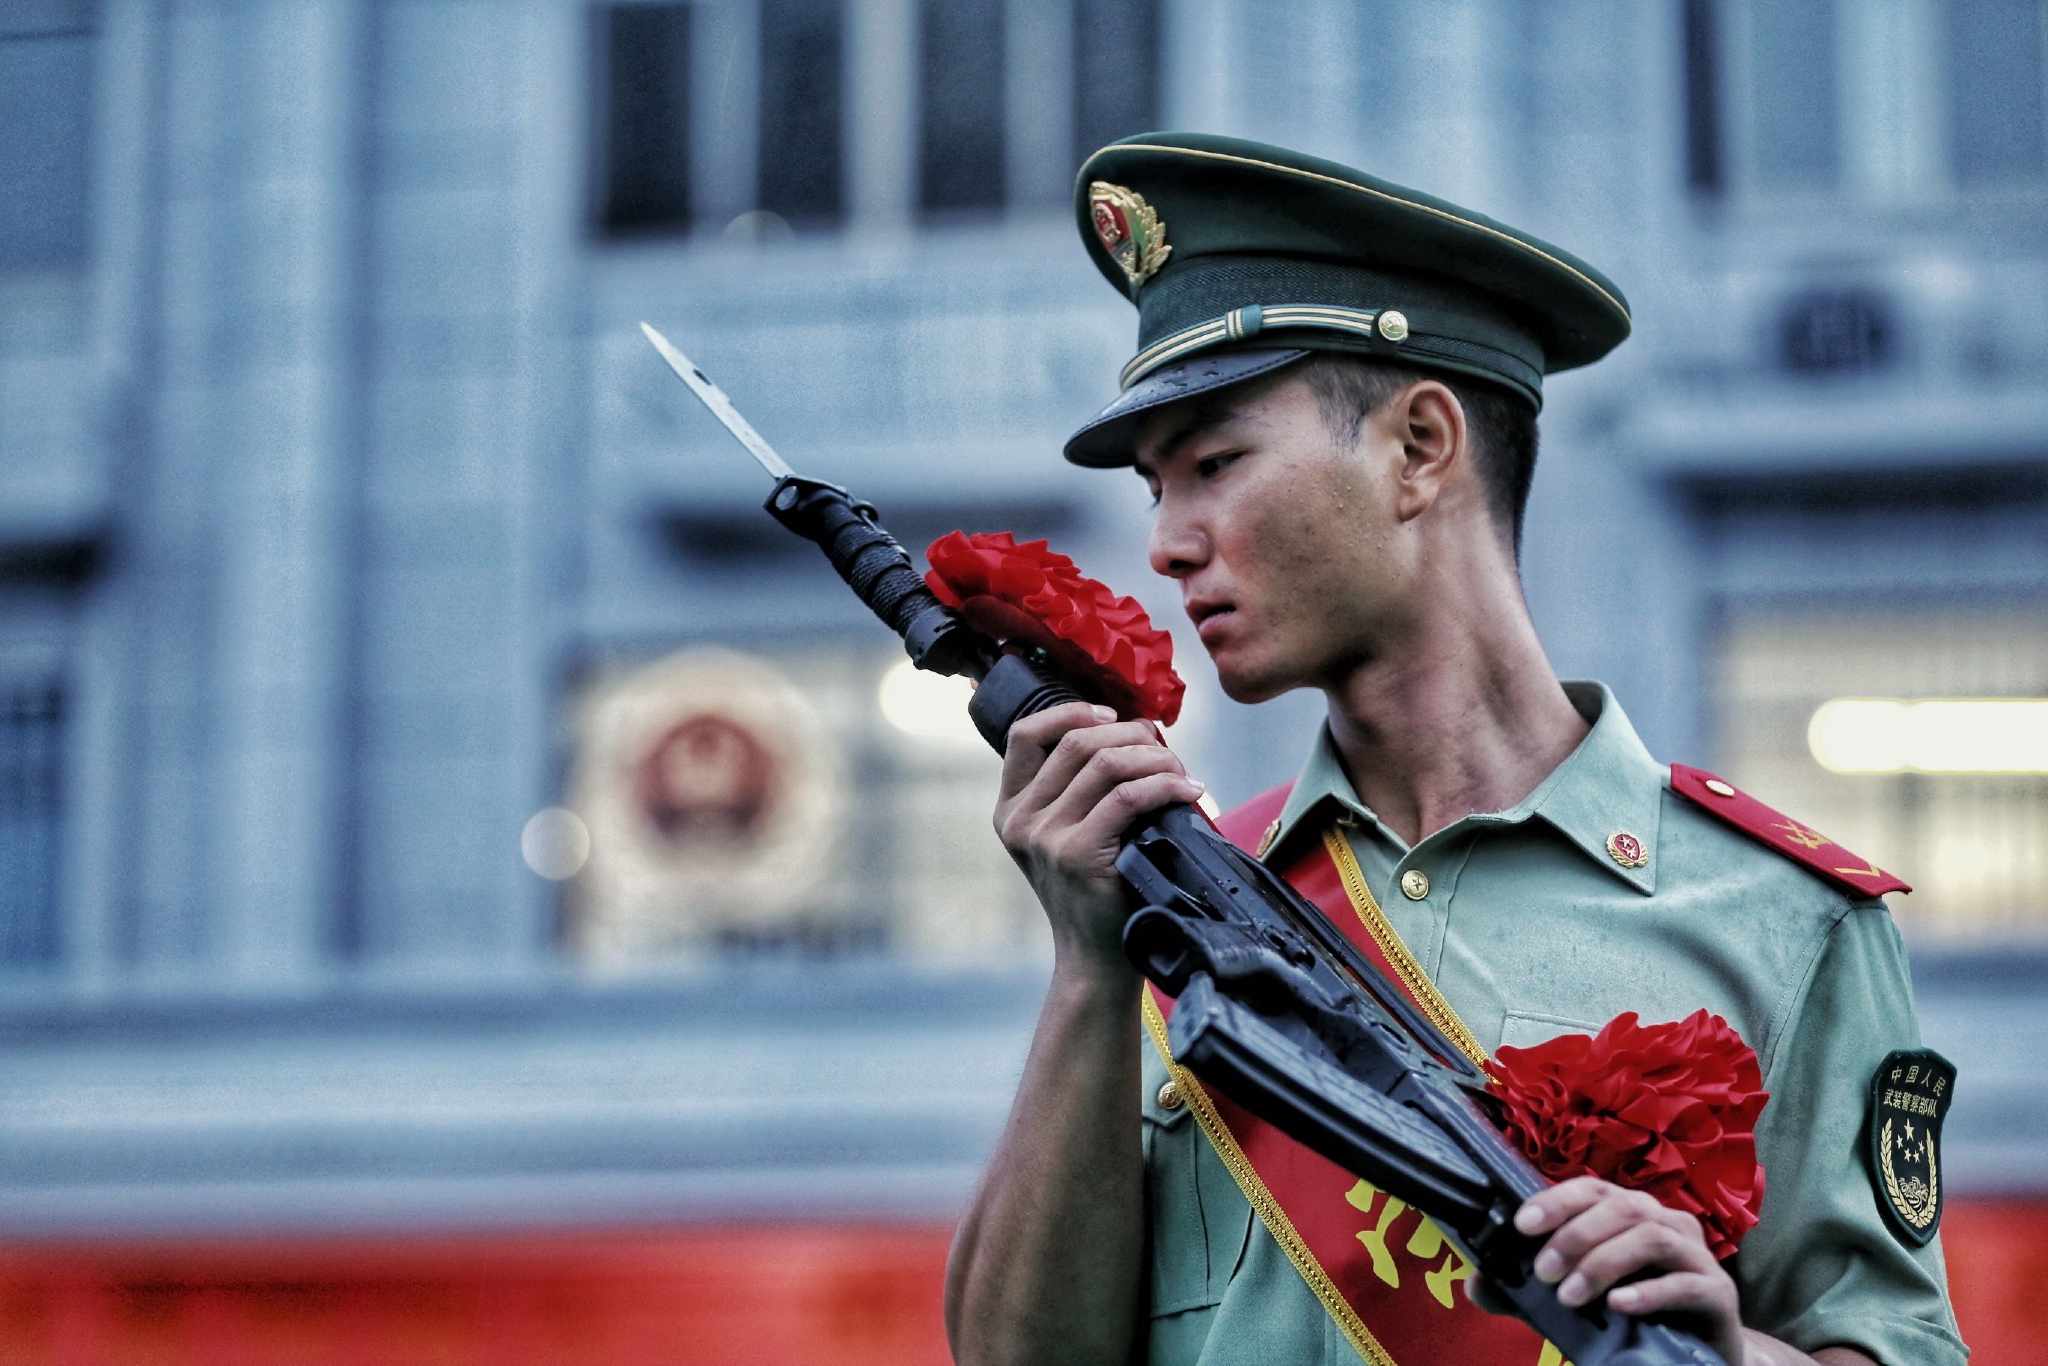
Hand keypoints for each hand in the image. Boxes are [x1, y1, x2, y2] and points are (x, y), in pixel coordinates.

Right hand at [994, 702, 1204, 976]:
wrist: (1097, 957)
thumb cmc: (1098, 891)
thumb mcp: (1069, 836)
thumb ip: (1078, 790)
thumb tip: (1133, 730)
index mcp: (1011, 808)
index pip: (1026, 734)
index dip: (1071, 712)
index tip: (1112, 715)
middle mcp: (1021, 819)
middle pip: (1076, 742)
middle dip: (1131, 735)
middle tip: (1167, 752)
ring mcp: (1045, 837)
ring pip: (1105, 763)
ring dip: (1155, 759)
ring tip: (1182, 772)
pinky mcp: (1077, 854)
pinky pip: (1127, 797)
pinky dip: (1165, 785)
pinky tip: (1188, 791)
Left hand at [1515, 1177, 1743, 1365]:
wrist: (1696, 1352)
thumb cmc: (1631, 1314)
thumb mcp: (1575, 1298)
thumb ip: (1527, 1290)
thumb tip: (1476, 1285)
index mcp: (1629, 1212)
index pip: (1591, 1188)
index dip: (1556, 1200)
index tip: (1522, 1226)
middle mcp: (1665, 1221)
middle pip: (1621, 1207)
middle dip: (1575, 1235)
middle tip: (1543, 1272)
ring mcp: (1696, 1254)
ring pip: (1652, 1236)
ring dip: (1604, 1262)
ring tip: (1569, 1295)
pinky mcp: (1718, 1292)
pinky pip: (1685, 1283)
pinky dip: (1649, 1291)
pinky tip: (1619, 1305)